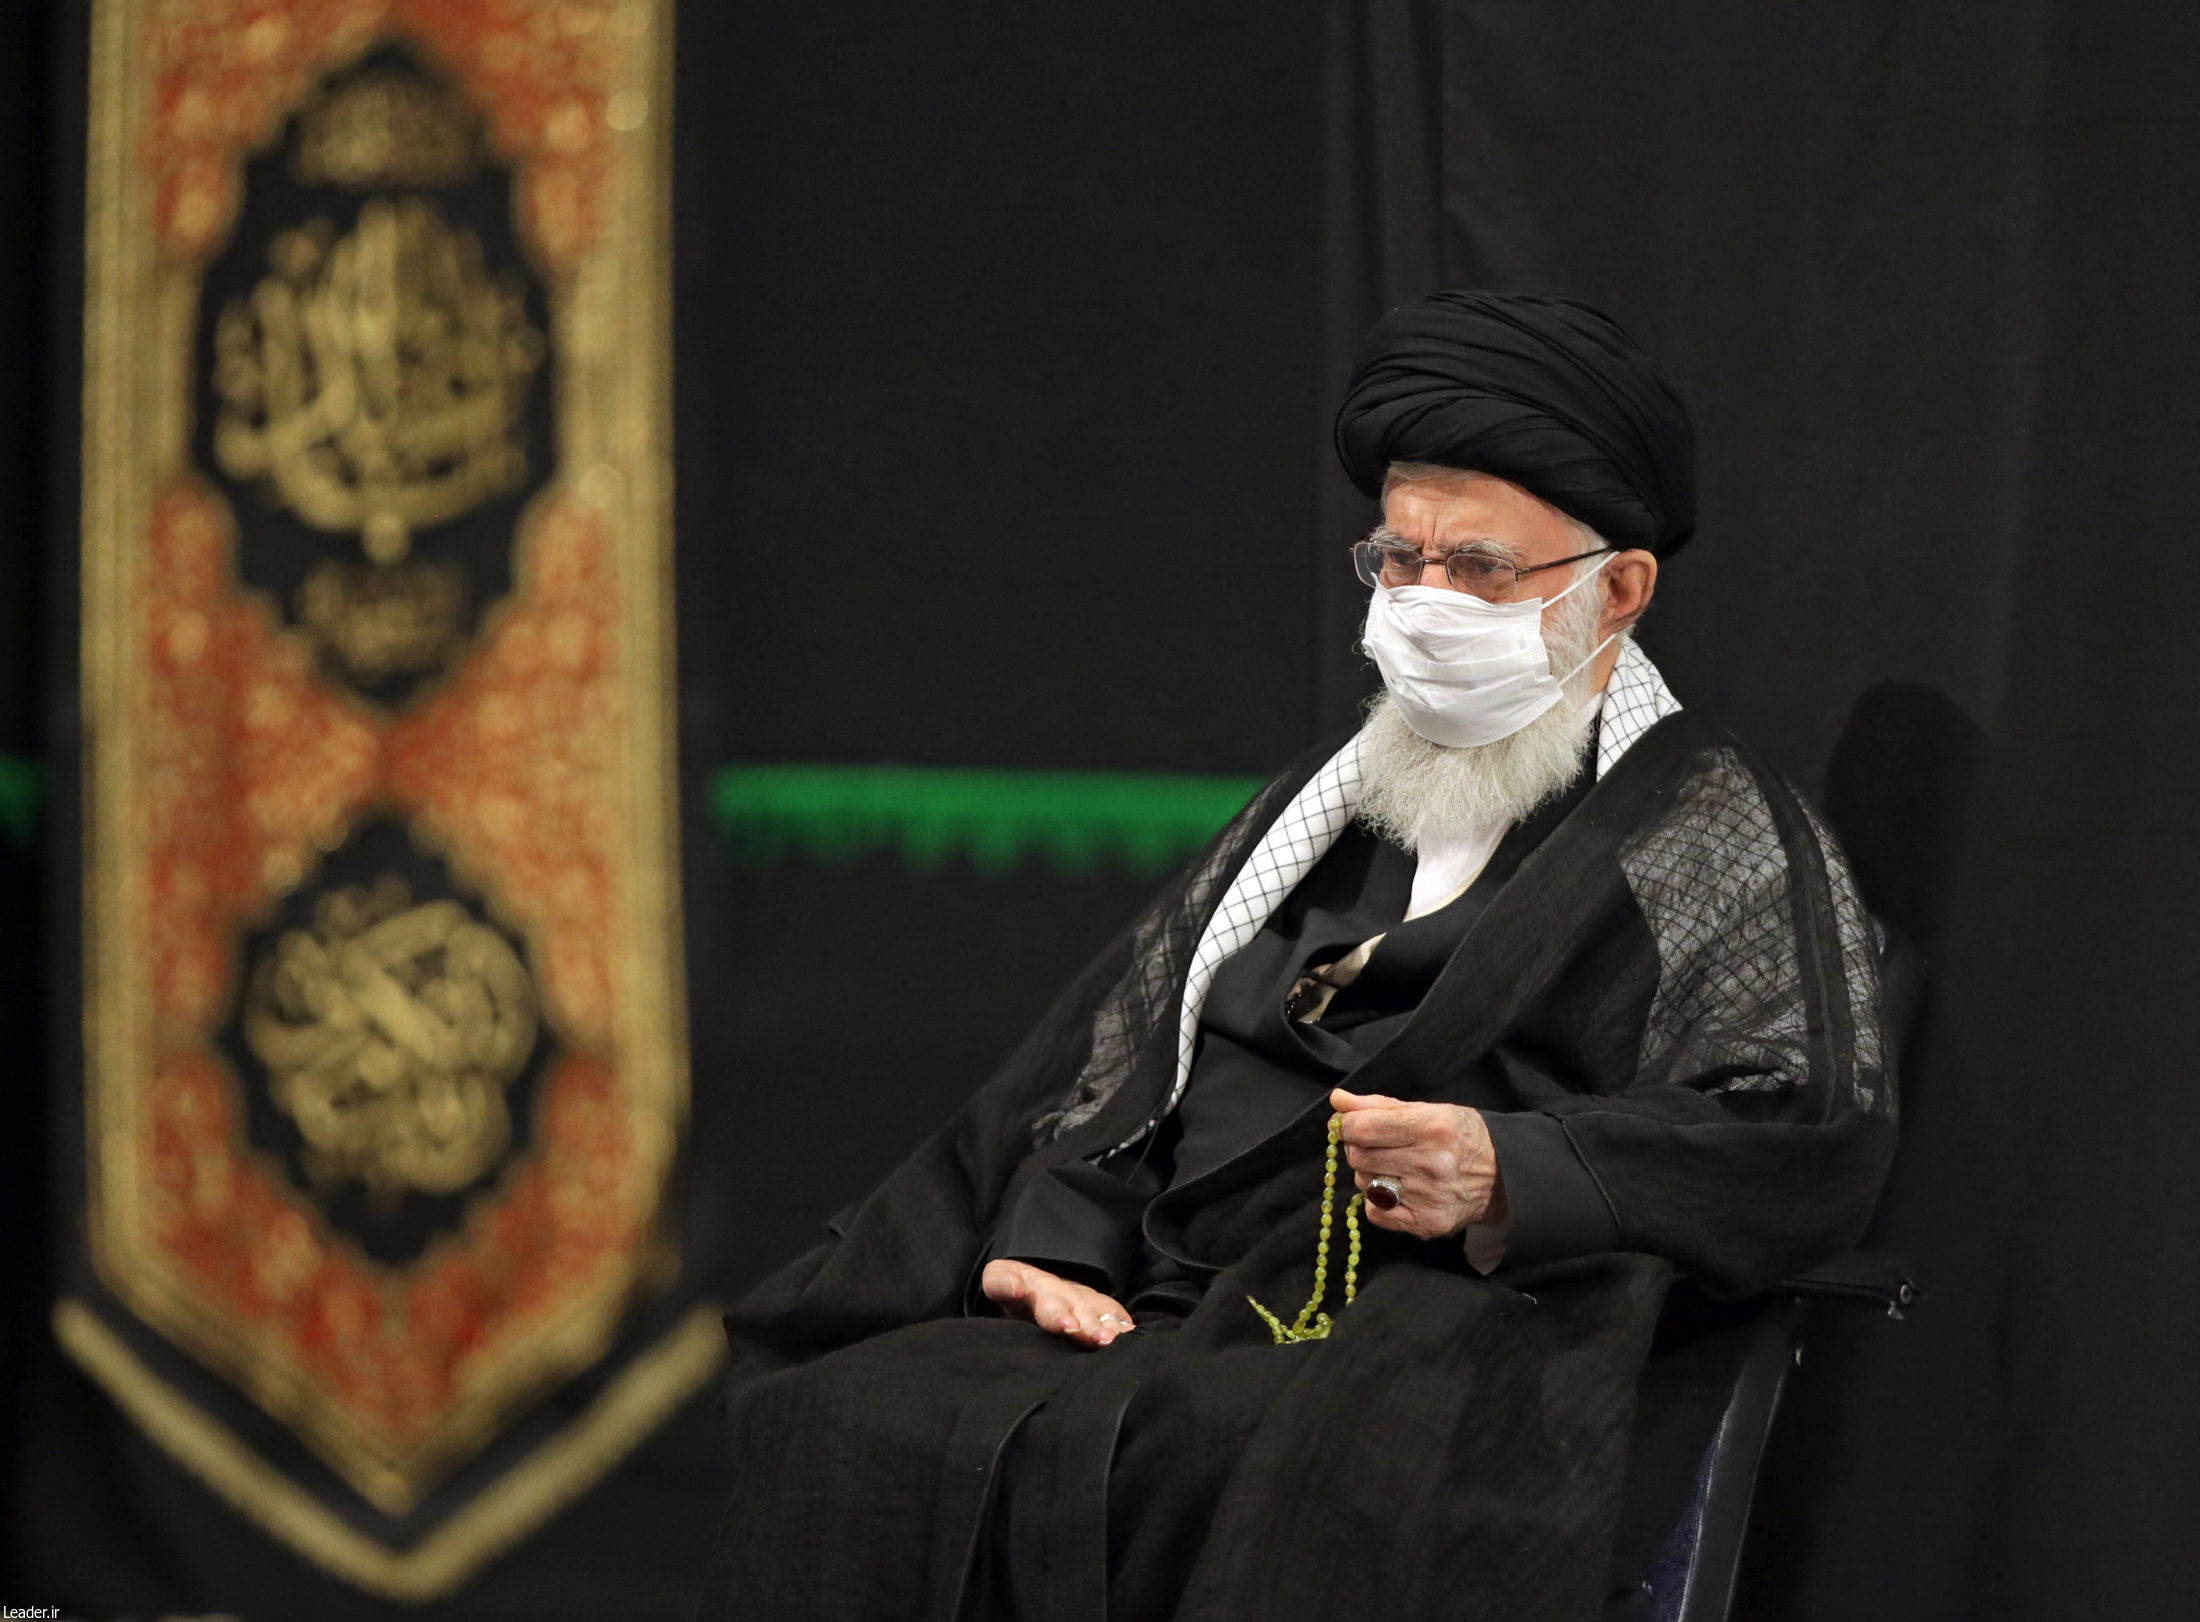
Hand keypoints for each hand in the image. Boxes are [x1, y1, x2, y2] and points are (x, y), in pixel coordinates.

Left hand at [981, 1259, 1136, 1347]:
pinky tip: (1133, 1337)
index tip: (1068, 1326)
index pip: (1049, 1305)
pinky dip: (1125, 1324)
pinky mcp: (1099, 1306)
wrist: (1032, 1280)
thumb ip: (1000, 1283)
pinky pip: (1115, 1312)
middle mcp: (1068, 1294)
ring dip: (1112, 1327)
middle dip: (1092, 1326)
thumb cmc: (1013, 1288)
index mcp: (1041, 1292)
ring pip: (1102, 1312)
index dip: (1058, 1316)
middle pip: (1082, 1311)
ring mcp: (1086, 1299)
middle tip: (1102, 1340)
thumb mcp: (997, 1281)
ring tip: (1119, 1341)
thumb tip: (1016, 1286)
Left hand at [1331, 1087, 1502, 1239]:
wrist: (1501, 1176)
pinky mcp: (1427, 1223)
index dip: (1348, 1126)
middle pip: (1359, 1157)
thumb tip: (1338, 1100)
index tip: (1352, 1126)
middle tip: (1377, 1146)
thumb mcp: (1427, 1110)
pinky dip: (1378, 1202)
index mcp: (1432, 1128)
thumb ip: (1378, 1106)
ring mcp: (1429, 1197)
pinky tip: (1398, 1191)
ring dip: (1370, 1174)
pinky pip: (1375, 1213)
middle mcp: (1431, 1164)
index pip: (1363, 1129)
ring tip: (1395, 1168)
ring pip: (1365, 1184)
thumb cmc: (1460, 1136)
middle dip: (1359, 1149)